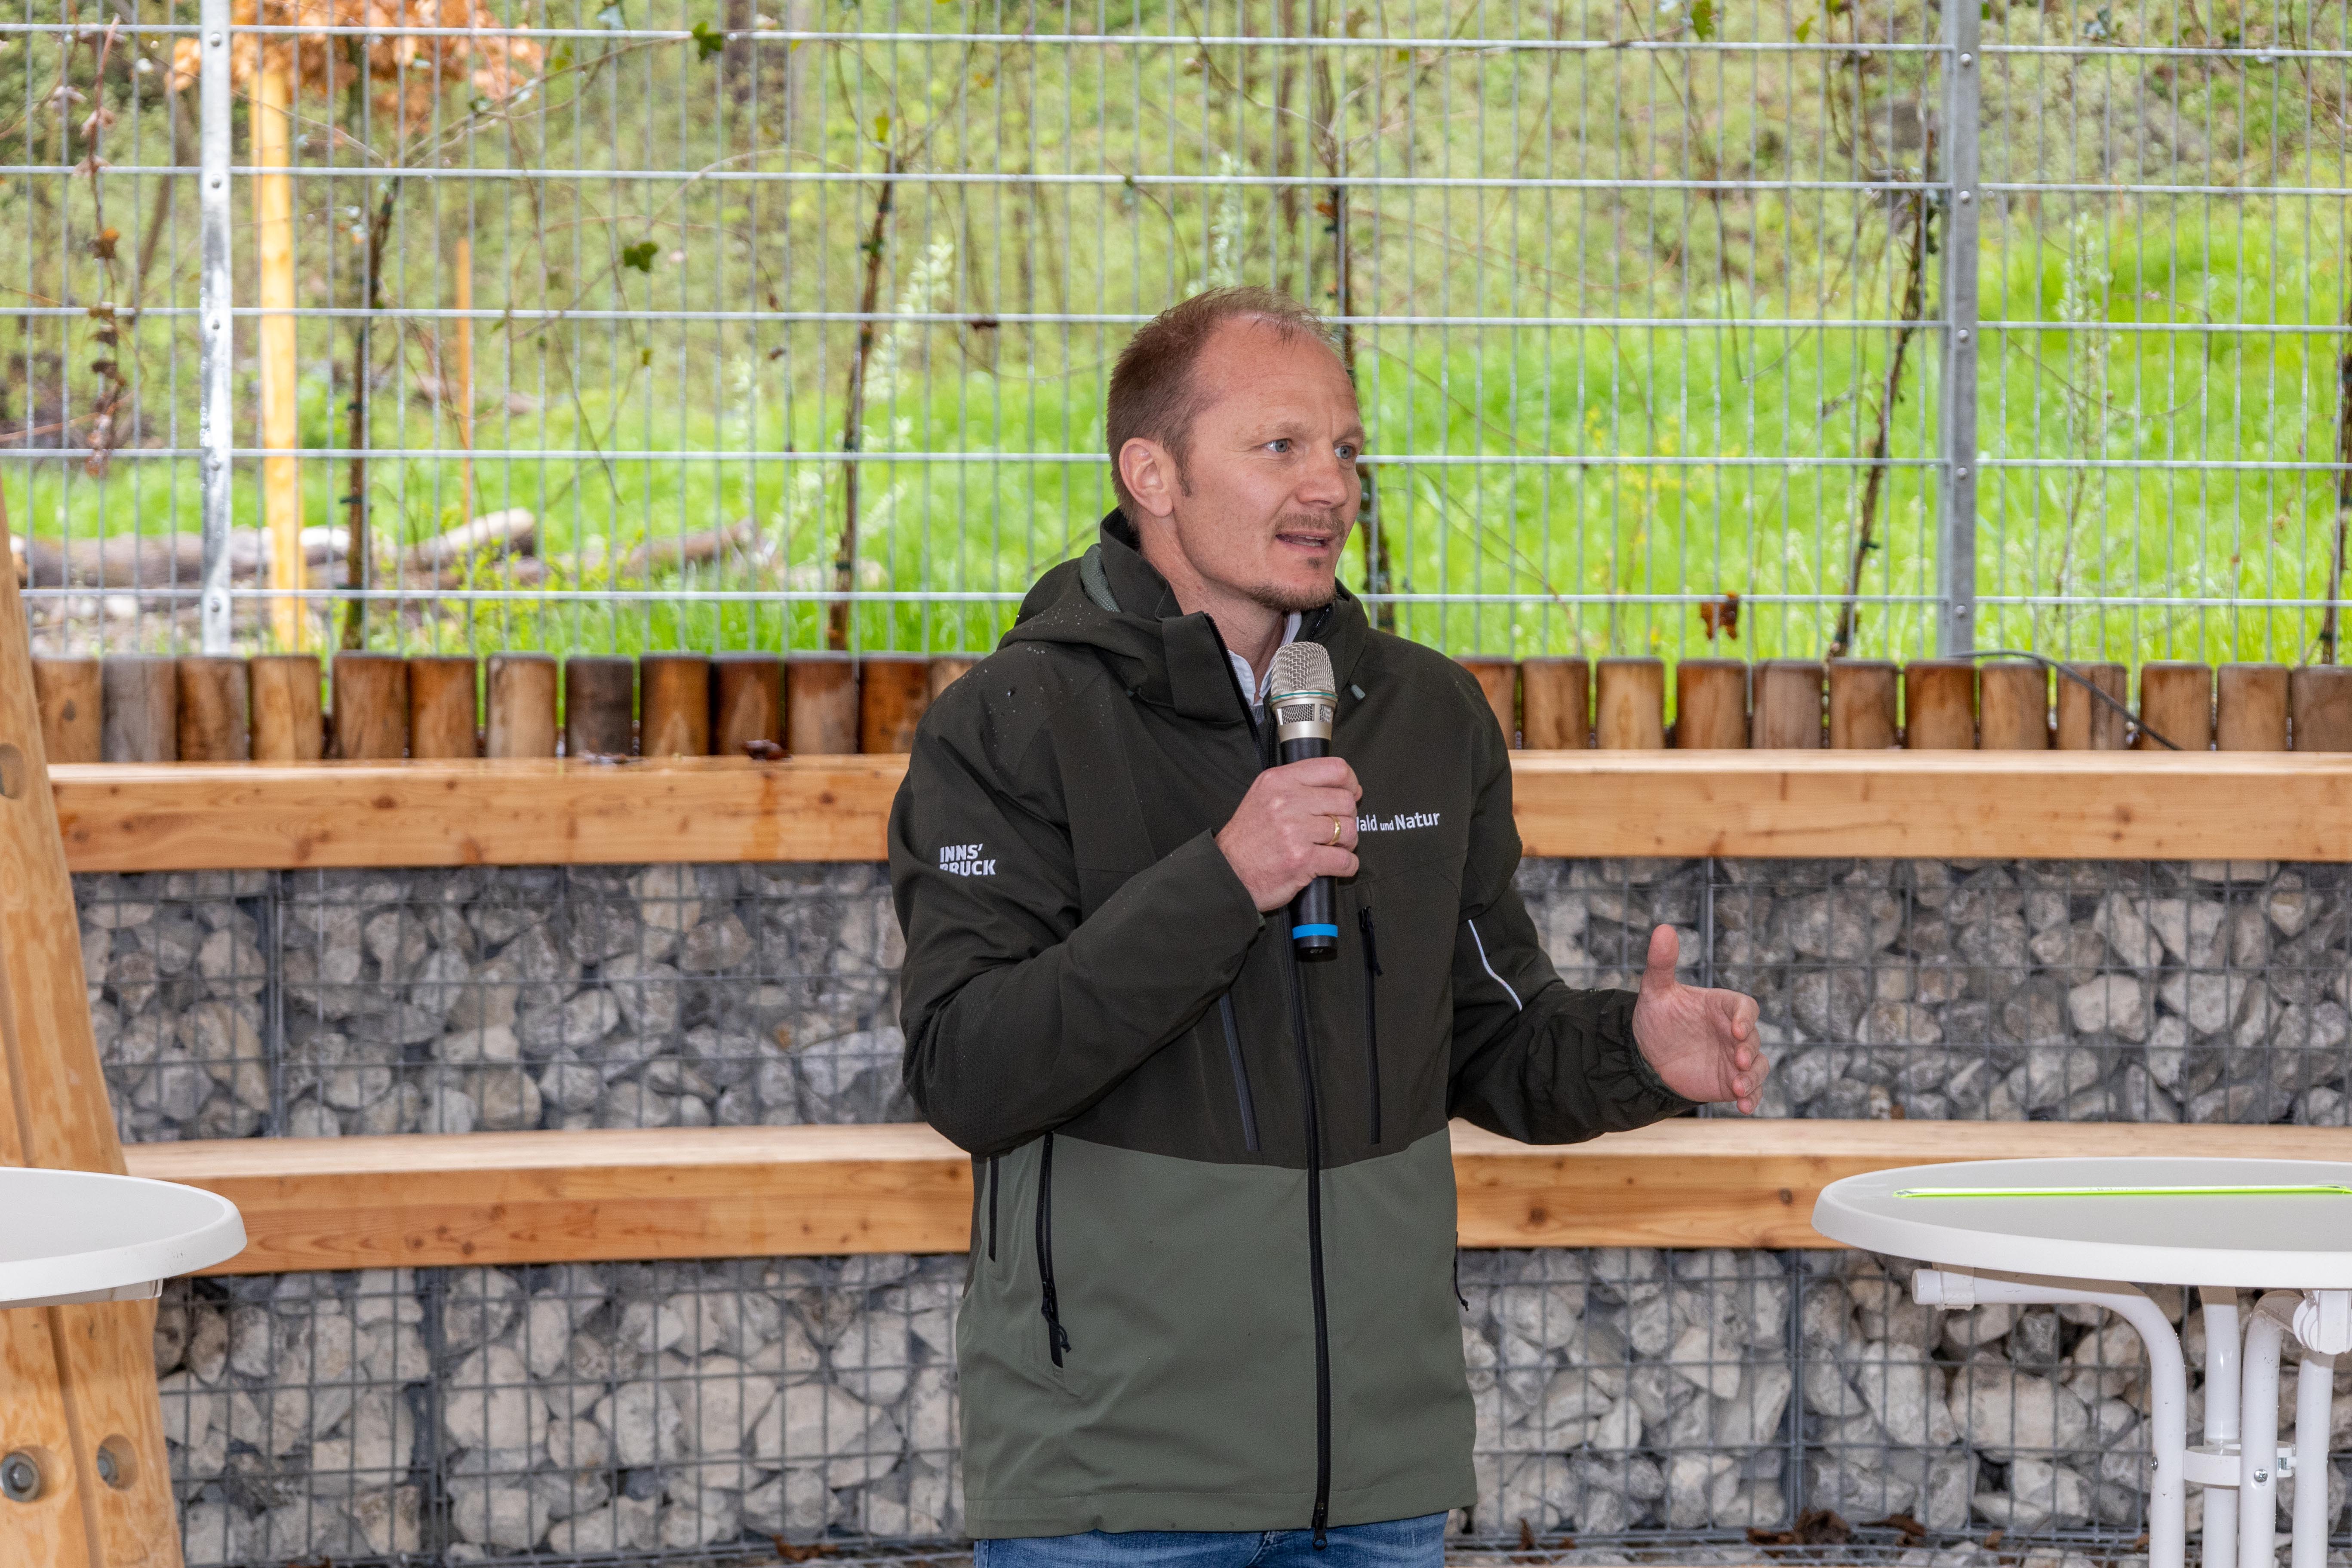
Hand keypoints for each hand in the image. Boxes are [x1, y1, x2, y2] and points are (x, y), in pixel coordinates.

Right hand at [1216, 757, 1361, 911]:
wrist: (1228, 872)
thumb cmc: (1247, 838)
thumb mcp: (1263, 795)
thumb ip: (1296, 785)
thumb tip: (1341, 786)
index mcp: (1280, 780)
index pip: (1335, 769)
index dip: (1350, 783)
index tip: (1351, 794)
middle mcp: (1288, 801)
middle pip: (1345, 802)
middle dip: (1347, 818)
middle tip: (1337, 827)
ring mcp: (1296, 831)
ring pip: (1348, 830)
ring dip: (1346, 843)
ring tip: (1332, 847)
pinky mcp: (1302, 859)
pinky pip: (1344, 860)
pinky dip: (1347, 866)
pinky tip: (1337, 865)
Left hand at [1630, 924, 1767, 1112]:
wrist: (1647, 1055)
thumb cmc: (1657, 1018)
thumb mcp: (1655, 991)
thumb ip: (1661, 963)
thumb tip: (1663, 928)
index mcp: (1722, 1007)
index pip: (1744, 1007)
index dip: (1745, 1018)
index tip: (1736, 1029)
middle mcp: (1734, 1032)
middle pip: (1754, 1039)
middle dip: (1749, 1050)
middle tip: (1737, 1060)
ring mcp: (1735, 1059)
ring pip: (1757, 1067)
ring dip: (1752, 1077)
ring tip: (1738, 1088)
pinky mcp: (1731, 1082)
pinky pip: (1750, 1091)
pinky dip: (1751, 1098)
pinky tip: (1744, 1107)